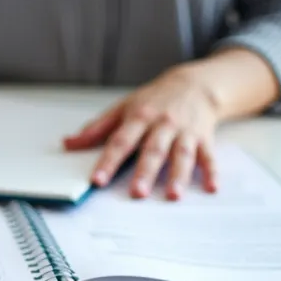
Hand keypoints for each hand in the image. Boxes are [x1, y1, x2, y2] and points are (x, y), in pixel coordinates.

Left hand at [62, 66, 219, 200]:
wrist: (195, 85)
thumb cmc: (154, 100)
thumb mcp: (123, 108)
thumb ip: (96, 128)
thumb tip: (68, 144)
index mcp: (139, 117)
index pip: (120, 141)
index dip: (108, 161)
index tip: (97, 180)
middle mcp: (163, 125)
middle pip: (153, 150)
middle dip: (145, 172)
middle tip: (137, 193)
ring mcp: (185, 132)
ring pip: (181, 155)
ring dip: (178, 175)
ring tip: (173, 196)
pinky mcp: (204, 138)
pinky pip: (209, 157)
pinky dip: (212, 172)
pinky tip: (212, 188)